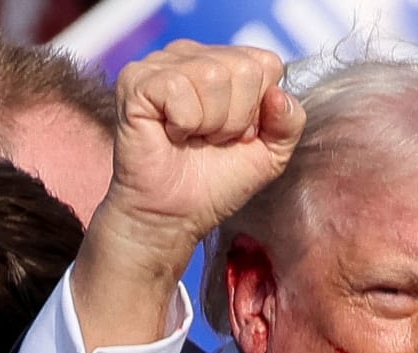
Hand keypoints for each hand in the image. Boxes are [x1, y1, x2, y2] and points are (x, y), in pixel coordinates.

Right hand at [74, 40, 305, 351]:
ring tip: (190, 146)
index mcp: (214, 69)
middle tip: (209, 149)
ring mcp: (154, 70)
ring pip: (218, 76)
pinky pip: (182, 89)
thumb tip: (282, 93)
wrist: (167, 228)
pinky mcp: (132, 90)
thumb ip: (285, 123)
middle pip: (245, 67)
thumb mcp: (263, 159)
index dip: (259, 111)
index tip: (233, 142)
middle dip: (239, 120)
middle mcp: (181, 60)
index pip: (264, 64)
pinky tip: (172, 139)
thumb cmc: (209, 193)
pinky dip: (189, 122)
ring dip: (215, 125)